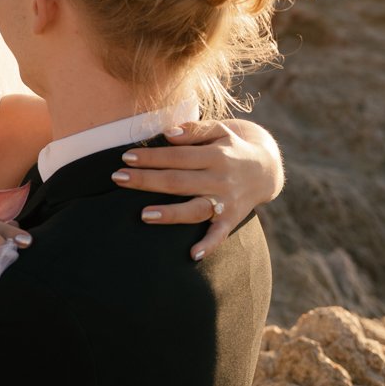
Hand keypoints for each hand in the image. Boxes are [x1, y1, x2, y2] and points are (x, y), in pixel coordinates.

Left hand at [110, 119, 282, 260]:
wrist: (267, 168)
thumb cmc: (231, 146)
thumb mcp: (219, 130)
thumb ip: (194, 130)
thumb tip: (167, 135)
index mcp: (216, 155)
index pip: (177, 157)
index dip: (152, 157)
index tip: (126, 157)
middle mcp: (221, 179)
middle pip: (179, 181)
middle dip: (147, 180)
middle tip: (117, 178)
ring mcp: (227, 201)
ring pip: (195, 209)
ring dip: (171, 214)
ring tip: (144, 215)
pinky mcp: (233, 219)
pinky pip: (220, 234)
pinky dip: (209, 245)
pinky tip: (192, 255)